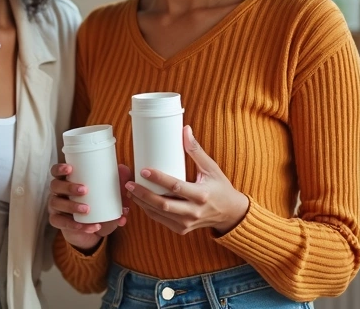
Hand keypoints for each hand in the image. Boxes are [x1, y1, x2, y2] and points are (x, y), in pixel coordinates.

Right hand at [48, 162, 131, 251]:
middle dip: (68, 187)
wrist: (93, 230)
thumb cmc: (98, 206)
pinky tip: (89, 226)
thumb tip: (124, 170)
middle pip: (55, 185)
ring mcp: (55, 208)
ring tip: (87, 209)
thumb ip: (117, 183)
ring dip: (71, 206)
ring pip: (56, 204)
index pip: (56, 171)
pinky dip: (76, 225)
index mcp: (66, 181)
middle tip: (84, 190)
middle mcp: (57, 193)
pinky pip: (62, 223)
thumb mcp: (109, 196)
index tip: (70, 168)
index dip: (60, 168)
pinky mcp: (57, 222)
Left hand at [124, 126, 249, 235]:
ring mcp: (187, 223)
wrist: (230, 214)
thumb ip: (196, 150)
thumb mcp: (211, 168)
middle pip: (163, 204)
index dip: (158, 178)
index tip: (144, 170)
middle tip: (129, 184)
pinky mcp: (182, 229)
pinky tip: (140, 201)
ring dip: (142, 203)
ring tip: (130, 191)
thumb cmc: (221, 188)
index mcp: (202, 195)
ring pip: (159, 214)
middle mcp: (194, 211)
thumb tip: (185, 129)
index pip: (176, 187)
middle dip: (143, 194)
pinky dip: (149, 211)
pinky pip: (161, 221)